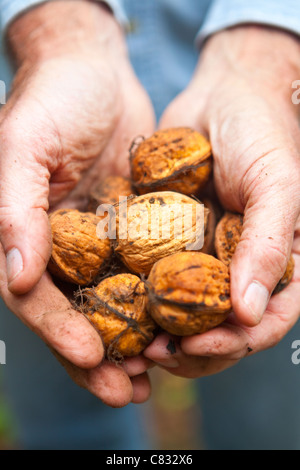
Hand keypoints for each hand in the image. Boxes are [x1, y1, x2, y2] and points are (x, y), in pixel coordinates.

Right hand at [0, 1, 154, 404]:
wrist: (92, 71)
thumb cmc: (51, 99)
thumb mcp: (23, 146)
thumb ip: (13, 209)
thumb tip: (16, 276)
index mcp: (22, 233)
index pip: (33, 294)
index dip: (58, 329)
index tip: (91, 354)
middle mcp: (54, 245)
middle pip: (71, 312)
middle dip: (94, 355)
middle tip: (124, 390)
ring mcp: (91, 240)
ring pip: (105, 303)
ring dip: (125, 342)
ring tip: (149, 377)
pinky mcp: (125, 228)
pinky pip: (138, 273)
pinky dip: (150, 304)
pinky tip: (170, 327)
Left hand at [144, 25, 299, 376]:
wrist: (223, 96)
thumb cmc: (260, 133)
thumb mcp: (276, 183)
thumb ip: (268, 245)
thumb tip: (249, 312)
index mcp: (279, 263)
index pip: (266, 321)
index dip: (234, 343)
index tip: (194, 345)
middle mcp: (243, 268)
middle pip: (224, 330)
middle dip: (192, 350)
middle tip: (154, 355)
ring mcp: (208, 259)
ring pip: (189, 316)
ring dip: (164, 336)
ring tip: (132, 345)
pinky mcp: (175, 245)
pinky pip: (159, 283)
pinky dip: (143, 302)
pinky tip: (119, 309)